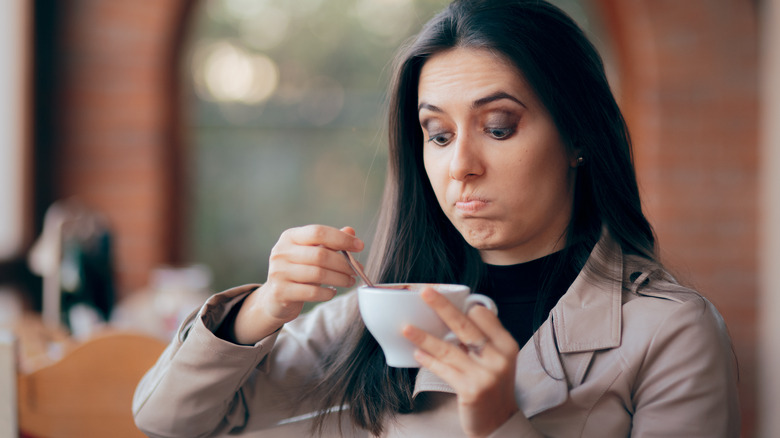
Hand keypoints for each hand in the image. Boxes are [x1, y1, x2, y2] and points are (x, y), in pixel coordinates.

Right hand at [231, 225, 362, 343]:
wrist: (275, 299)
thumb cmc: (298, 272)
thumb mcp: (312, 253)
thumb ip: (330, 242)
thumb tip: (351, 230)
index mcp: (290, 237)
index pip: (318, 232)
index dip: (341, 238)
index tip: (360, 246)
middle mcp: (281, 252)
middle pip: (320, 255)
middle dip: (344, 263)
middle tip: (357, 269)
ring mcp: (278, 272)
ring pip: (318, 274)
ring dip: (340, 278)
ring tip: (350, 281)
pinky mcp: (280, 292)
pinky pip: (311, 292)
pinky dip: (327, 292)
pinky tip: (333, 292)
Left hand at [402, 288, 519, 437]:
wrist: (499, 422)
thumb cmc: (493, 386)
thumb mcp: (498, 360)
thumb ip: (482, 340)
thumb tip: (451, 317)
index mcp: (507, 345)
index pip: (483, 316)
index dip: (465, 307)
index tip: (447, 299)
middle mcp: (498, 358)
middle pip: (465, 326)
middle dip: (443, 307)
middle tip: (425, 292)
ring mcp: (485, 375)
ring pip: (448, 348)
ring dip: (424, 337)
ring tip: (406, 328)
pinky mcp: (471, 390)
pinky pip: (444, 369)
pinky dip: (428, 360)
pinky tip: (417, 354)